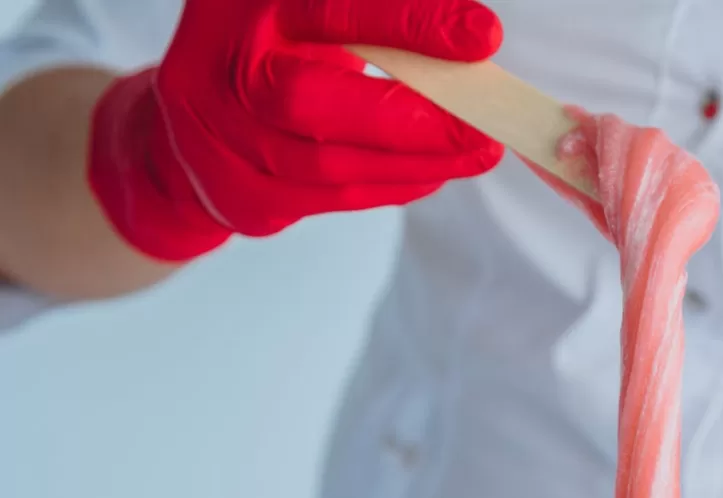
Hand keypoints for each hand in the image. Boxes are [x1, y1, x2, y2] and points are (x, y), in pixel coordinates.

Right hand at [89, 0, 503, 261]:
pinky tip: (434, 174)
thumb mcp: (309, 13)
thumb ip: (377, 14)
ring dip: (415, 164)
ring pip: (327, 166)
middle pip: (311, 102)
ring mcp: (218, 143)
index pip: (332, 11)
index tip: (482, 35)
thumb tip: (467, 35)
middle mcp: (219, 72)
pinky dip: (391, 187)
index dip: (410, 23)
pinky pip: (329, 200)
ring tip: (476, 152)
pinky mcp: (238, 196)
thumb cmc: (271, 52)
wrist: (187, 126)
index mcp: (245, 7)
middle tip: (482, 125)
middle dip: (410, 119)